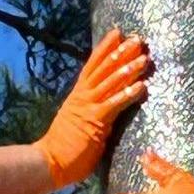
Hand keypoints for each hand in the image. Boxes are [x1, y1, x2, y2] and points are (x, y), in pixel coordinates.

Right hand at [34, 29, 151, 187]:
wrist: (49, 161)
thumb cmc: (65, 147)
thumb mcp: (78, 119)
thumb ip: (90, 109)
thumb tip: (104, 105)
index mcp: (79, 94)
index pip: (93, 64)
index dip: (106, 48)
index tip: (118, 33)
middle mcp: (83, 96)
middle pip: (104, 68)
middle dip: (121, 52)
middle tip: (138, 39)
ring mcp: (88, 107)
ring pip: (111, 82)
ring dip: (129, 69)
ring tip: (144, 58)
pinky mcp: (95, 122)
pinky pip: (114, 104)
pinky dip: (128, 94)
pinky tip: (141, 87)